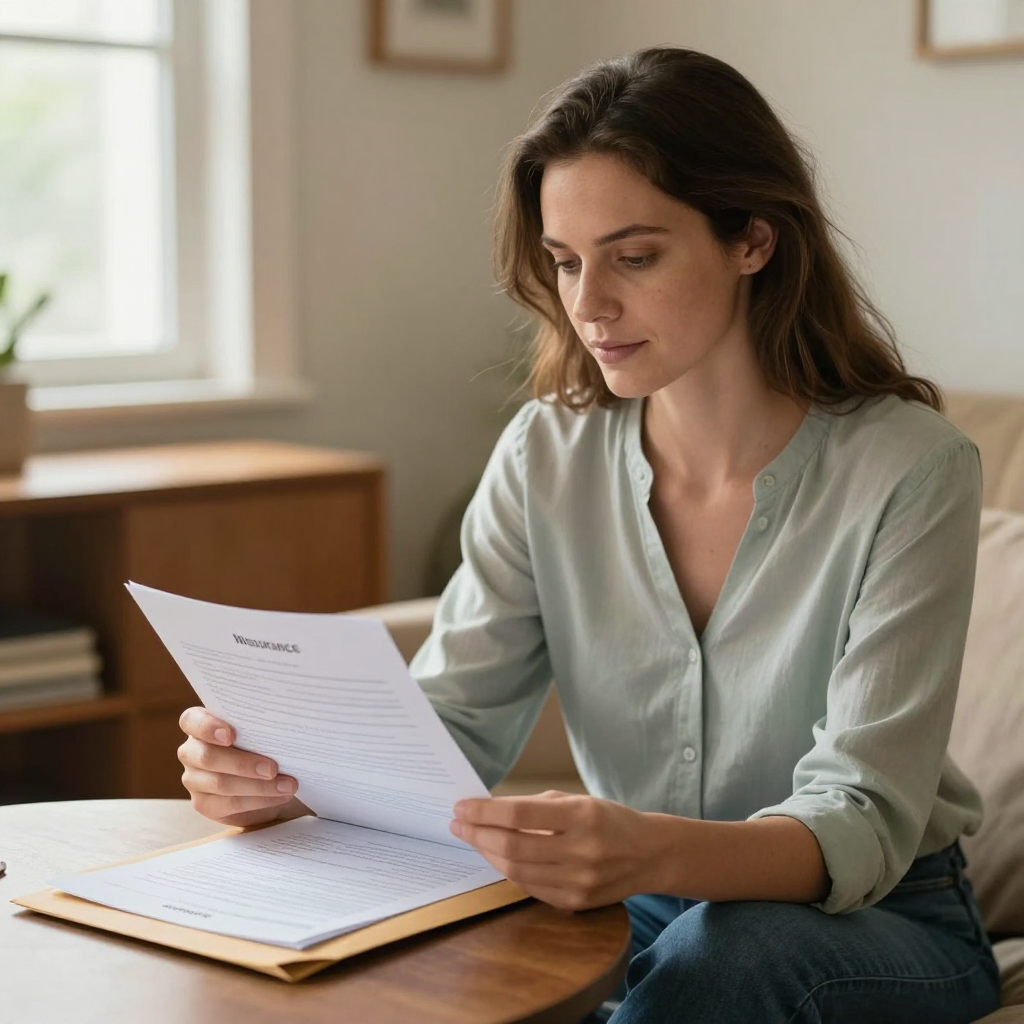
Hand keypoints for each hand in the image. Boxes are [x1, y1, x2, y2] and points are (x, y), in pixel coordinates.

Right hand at [177, 707, 308, 827]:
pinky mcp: (204, 804)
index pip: (191, 720)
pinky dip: (259, 800)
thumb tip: (281, 729)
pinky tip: (280, 796)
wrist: (265, 778)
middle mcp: (191, 752)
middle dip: (243, 764)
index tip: (230, 735)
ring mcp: (194, 779)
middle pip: (207, 757)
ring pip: (220, 784)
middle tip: (273, 768)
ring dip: (259, 786)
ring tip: (287, 785)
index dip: (207, 727)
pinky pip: (230, 804)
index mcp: (199, 725)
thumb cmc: (261, 744)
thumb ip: (259, 728)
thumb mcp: (259, 732)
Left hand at [450, 790, 661, 910]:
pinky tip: (497, 857)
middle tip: (458, 823)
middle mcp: (581, 851)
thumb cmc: (609, 820)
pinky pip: (529, 887)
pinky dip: (508, 871)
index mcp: (582, 816)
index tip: (462, 806)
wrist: (650, 855)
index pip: (520, 813)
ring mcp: (578, 882)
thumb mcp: (578, 801)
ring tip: (473, 839)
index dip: (485, 811)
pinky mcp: (575, 903)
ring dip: (487, 854)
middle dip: (477, 834)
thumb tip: (490, 810)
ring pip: (515, 870)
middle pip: (512, 846)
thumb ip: (536, 806)